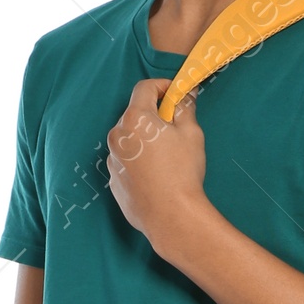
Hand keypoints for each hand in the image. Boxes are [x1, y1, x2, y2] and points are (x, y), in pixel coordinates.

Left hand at [106, 78, 207, 248]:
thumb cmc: (182, 172)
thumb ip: (185, 108)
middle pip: (134, 113)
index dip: (162, 86)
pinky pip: (126, 161)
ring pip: (129, 139)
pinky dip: (139, 160)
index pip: (144, 88)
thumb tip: (185, 94)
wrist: (171, 216)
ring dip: (144, 139)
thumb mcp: (191, 134)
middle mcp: (117, 136)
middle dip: (153, 115)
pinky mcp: (113, 179)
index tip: (175, 94)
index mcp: (135, 119)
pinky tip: (156, 175)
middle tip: (175, 127)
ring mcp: (113, 159)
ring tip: (166, 156)